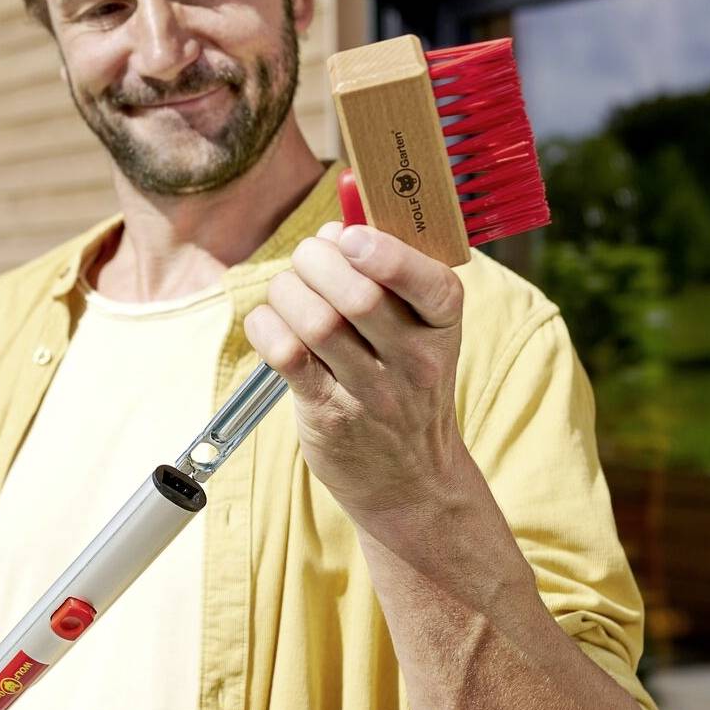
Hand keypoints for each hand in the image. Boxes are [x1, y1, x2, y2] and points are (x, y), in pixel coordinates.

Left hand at [241, 220, 474, 527]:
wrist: (411, 479)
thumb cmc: (407, 386)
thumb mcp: (421, 332)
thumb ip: (386, 277)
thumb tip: (332, 231)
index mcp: (443, 325)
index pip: (430, 282)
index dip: (384, 252)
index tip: (349, 238)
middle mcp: (416, 360)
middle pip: (359, 294)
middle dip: (316, 261)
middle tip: (306, 261)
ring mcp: (374, 392)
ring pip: (317, 322)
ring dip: (286, 292)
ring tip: (287, 293)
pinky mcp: (330, 415)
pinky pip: (287, 356)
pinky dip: (266, 327)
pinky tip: (270, 324)